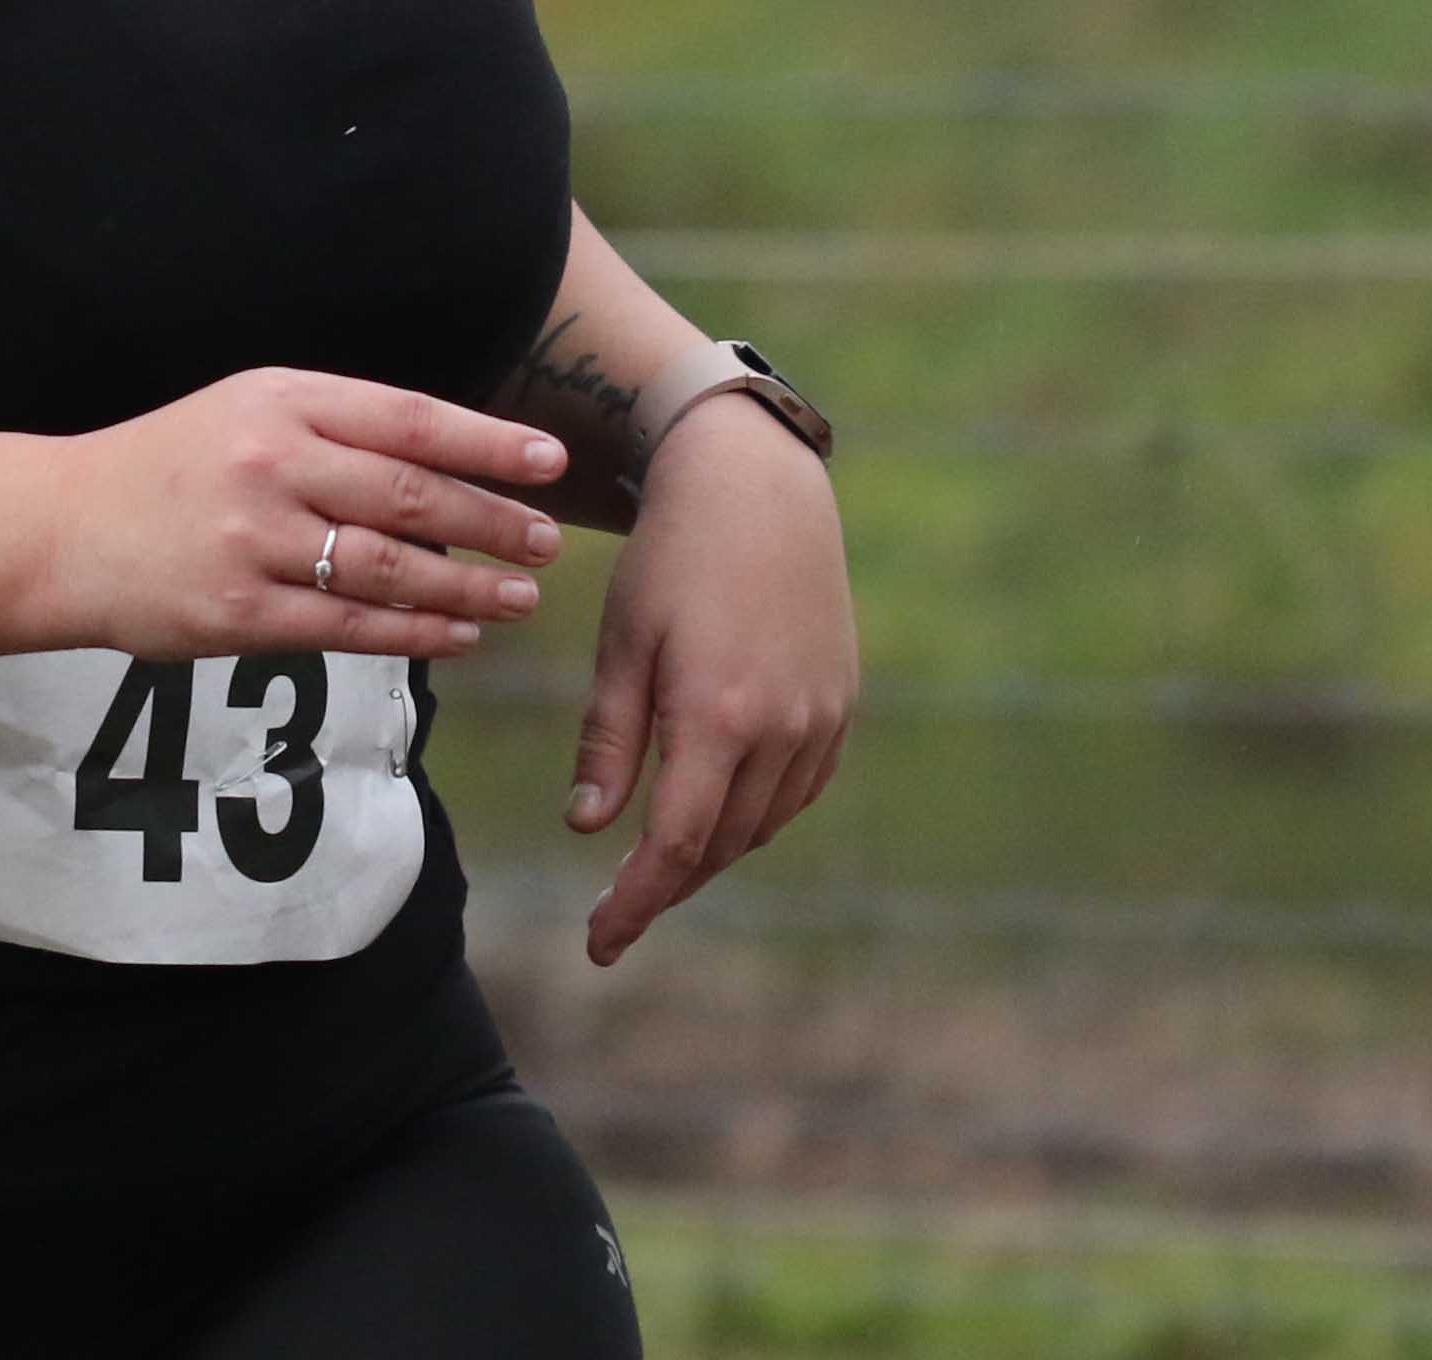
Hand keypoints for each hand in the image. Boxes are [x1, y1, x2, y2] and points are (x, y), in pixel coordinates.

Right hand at [32, 368, 565, 664]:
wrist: (62, 527)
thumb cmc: (170, 465)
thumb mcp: (246, 412)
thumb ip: (334, 427)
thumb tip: (446, 459)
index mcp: (282, 401)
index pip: (408, 419)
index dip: (486, 442)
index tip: (548, 461)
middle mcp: (273, 464)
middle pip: (411, 495)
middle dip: (492, 520)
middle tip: (547, 540)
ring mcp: (255, 542)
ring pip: (389, 569)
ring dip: (467, 586)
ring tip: (518, 597)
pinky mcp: (239, 614)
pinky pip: (348, 628)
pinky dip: (414, 634)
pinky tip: (458, 636)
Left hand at [563, 395, 853, 965]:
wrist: (759, 488)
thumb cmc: (673, 557)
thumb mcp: (622, 643)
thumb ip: (609, 738)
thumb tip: (589, 826)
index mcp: (718, 715)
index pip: (677, 844)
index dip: (637, 903)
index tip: (601, 943)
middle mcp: (782, 728)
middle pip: (723, 844)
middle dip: (667, 885)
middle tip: (615, 909)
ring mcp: (822, 717)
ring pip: (764, 823)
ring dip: (713, 852)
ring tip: (659, 865)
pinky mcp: (842, 702)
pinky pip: (800, 788)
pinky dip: (757, 813)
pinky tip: (720, 811)